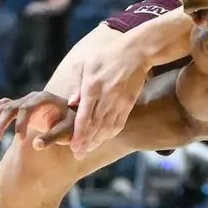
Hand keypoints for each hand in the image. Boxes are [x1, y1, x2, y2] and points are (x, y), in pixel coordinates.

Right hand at [0, 91, 76, 147]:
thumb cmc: (74, 124)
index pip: (26, 109)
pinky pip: (5, 106)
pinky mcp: (23, 107)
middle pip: (11, 107)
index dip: (20, 124)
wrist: (75, 117)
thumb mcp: (67, 131)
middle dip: (1, 123)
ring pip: (5, 106)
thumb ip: (53, 137)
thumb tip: (36, 145)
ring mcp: (26, 101)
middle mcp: (33, 97)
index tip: (18, 140)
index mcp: (44, 98)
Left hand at [66, 34, 154, 158]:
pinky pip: (119, 123)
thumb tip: (71, 104)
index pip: (84, 116)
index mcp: (92, 86)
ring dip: (98, 141)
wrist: (136, 53)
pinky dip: (110, 133)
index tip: (73, 146)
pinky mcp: (129, 103)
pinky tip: (103, 139)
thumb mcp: (85, 64)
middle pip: (95, 126)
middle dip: (86, 142)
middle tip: (78, 154)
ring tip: (89, 150)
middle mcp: (106, 97)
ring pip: (107, 127)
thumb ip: (77, 84)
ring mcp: (119, 101)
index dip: (79, 134)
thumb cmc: (107, 56)